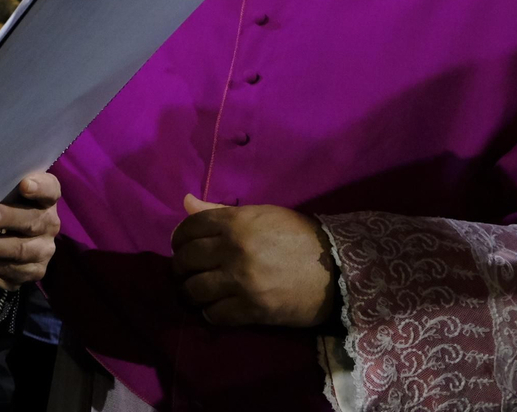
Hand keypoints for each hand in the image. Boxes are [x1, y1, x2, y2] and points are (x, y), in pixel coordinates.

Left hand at [0, 173, 60, 289]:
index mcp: (45, 198)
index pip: (50, 189)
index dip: (40, 187)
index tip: (24, 185)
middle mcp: (49, 224)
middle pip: (33, 221)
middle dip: (8, 218)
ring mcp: (43, 250)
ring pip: (20, 250)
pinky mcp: (32, 272)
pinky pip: (8, 269)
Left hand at [170, 195, 337, 327]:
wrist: (337, 269)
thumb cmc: (298, 236)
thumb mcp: (261, 215)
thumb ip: (220, 212)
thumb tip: (186, 201)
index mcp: (235, 223)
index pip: (188, 229)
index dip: (179, 239)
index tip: (182, 248)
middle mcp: (233, 250)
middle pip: (186, 260)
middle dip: (181, 267)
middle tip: (187, 273)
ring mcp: (241, 282)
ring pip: (194, 290)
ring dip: (191, 292)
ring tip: (198, 293)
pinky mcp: (252, 309)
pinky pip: (215, 314)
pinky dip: (210, 313)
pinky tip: (215, 308)